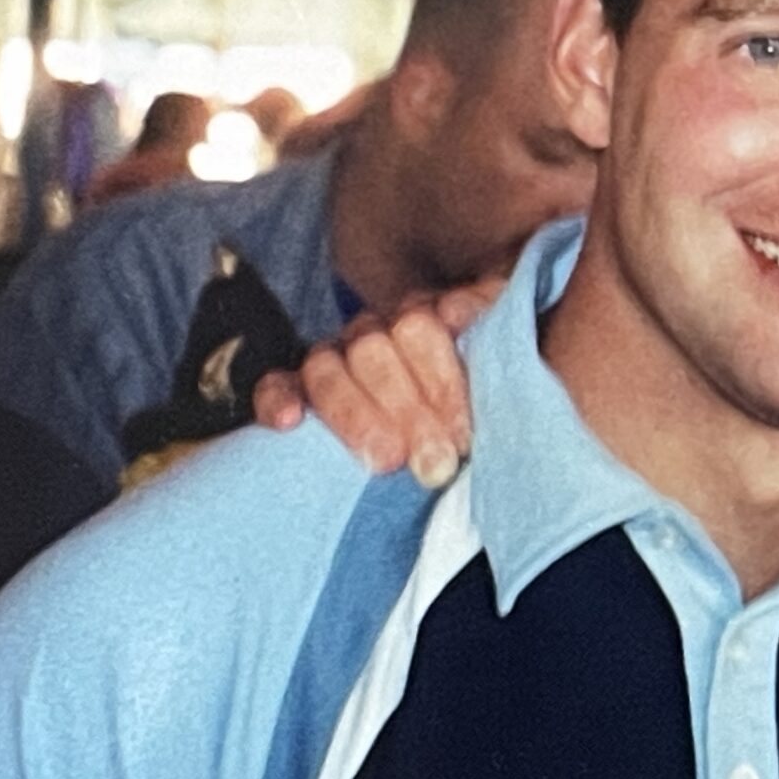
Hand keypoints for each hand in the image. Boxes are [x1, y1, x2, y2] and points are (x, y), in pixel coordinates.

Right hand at [252, 278, 496, 489]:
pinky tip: (289, 424)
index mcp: (424, 316)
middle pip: (374, 351)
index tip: (463, 434)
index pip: (421, 328)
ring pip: (325, 368)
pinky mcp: (296, 388)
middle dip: (407, 410)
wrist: (444, 428)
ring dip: (355, 416)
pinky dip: (279, 399)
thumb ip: (487, 326)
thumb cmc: (483, 395)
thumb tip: (456, 314)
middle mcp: (376, 331)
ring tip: (385, 463)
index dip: (441, 382)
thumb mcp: (501, 358)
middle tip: (435, 464)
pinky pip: (277, 384)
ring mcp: (334, 357)